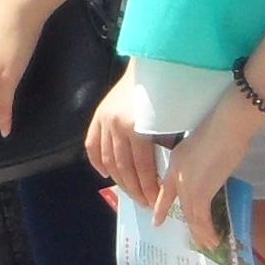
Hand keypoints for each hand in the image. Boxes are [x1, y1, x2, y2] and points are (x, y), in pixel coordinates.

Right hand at [87, 72, 165, 201]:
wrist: (153, 62)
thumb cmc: (169, 91)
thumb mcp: (172, 119)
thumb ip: (164, 145)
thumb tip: (163, 173)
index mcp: (137, 127)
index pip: (142, 167)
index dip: (148, 187)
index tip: (156, 201)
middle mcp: (116, 126)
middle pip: (124, 168)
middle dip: (135, 189)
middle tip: (145, 203)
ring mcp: (104, 121)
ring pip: (108, 160)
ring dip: (119, 181)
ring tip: (131, 193)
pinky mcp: (98, 115)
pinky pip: (92, 145)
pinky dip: (97, 162)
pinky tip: (105, 175)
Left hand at [151, 91, 264, 228]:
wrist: (227, 125)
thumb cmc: (221, 127)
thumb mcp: (202, 143)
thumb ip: (199, 160)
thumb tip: (208, 170)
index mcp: (176, 162)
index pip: (166, 190)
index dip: (162, 207)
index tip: (156, 220)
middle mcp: (177, 176)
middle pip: (181, 206)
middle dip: (190, 225)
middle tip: (196, 239)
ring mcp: (187, 185)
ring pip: (192, 215)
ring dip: (201, 232)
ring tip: (207, 244)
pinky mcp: (201, 192)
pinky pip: (202, 217)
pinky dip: (207, 230)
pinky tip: (213, 238)